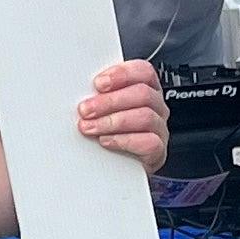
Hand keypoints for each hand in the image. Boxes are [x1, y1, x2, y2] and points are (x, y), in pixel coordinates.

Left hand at [75, 54, 168, 170]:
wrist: (118, 166)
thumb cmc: (109, 130)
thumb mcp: (104, 108)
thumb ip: (100, 94)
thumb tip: (80, 90)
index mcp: (146, 88)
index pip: (143, 72)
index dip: (122, 74)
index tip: (98, 84)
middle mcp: (156, 107)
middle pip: (142, 94)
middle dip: (109, 101)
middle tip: (85, 110)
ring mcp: (159, 129)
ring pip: (145, 117)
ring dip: (112, 121)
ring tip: (90, 128)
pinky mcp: (158, 152)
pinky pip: (148, 142)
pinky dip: (123, 140)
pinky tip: (105, 141)